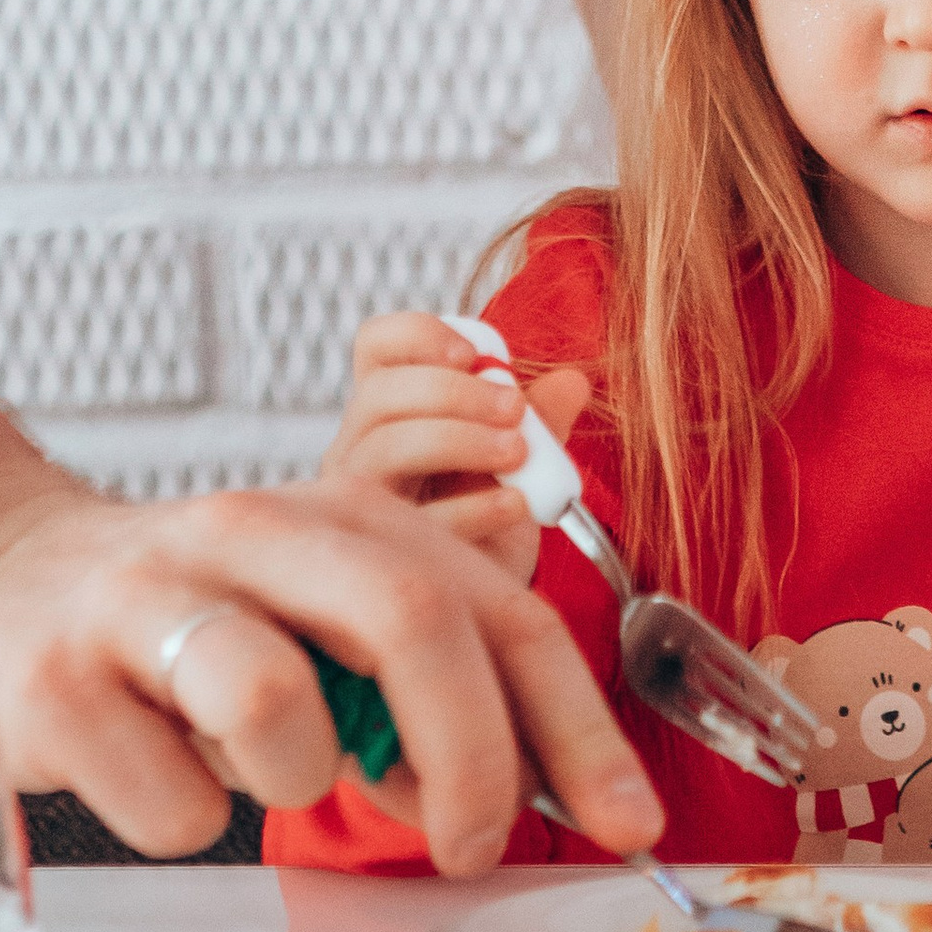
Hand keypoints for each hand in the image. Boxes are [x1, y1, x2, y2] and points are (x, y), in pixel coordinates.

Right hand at [0, 473, 661, 873]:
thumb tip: (555, 779)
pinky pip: (171, 804)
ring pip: (278, 705)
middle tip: (473, 843)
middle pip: (407, 620)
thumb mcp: (319, 611)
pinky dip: (181, 816)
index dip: (577, 721)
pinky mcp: (56, 684)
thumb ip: (430, 671)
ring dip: (297, 780)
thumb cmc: (192, 621)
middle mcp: (250, 533)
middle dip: (471, 754)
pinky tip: (148, 766)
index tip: (631, 821)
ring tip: (256, 763)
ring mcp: (146, 602)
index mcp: (340, 515)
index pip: (496, 607)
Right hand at [320, 309, 591, 586]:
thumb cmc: (487, 509)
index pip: (376, 344)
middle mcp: (358, 449)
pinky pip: (415, 522)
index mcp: (388, 407)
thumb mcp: (517, 457)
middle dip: (453, 391)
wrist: (482, 597)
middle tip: (515, 407)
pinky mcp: (382, 557)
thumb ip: (540, 418)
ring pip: (384, 450)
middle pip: (378, 394)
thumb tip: (573, 382)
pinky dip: (473, 506)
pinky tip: (515, 502)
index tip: (476, 354)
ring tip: (519, 452)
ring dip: (460, 439)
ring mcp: (361, 504)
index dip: (418, 334)